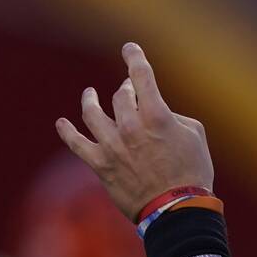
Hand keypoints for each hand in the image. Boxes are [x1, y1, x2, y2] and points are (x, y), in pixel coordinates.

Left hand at [55, 43, 213, 219]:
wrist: (176, 209)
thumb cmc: (192, 172)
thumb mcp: (195, 135)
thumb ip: (174, 116)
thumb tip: (155, 112)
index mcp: (157, 115)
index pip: (141, 76)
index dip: (134, 57)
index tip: (129, 48)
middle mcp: (131, 126)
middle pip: (120, 95)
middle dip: (125, 89)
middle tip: (129, 91)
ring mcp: (112, 145)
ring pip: (92, 113)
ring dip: (90, 101)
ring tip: (90, 95)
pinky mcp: (100, 164)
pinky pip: (76, 143)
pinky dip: (66, 131)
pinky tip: (62, 122)